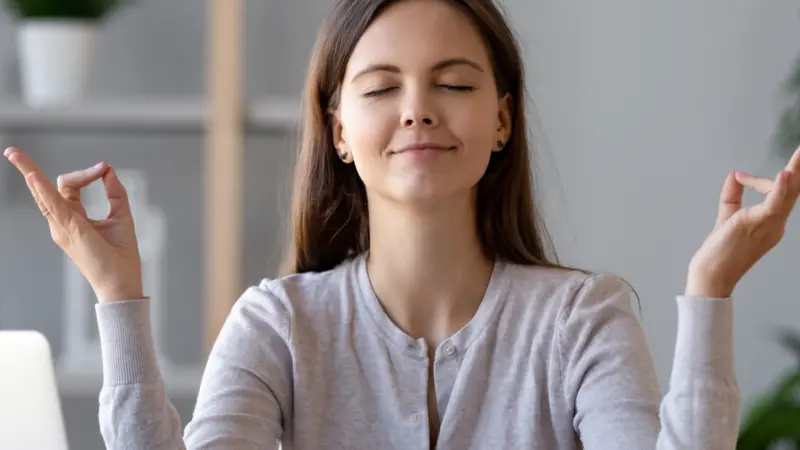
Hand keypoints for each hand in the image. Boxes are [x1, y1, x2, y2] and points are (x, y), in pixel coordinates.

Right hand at [3, 147, 143, 301]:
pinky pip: (53, 205)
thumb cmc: (120, 256)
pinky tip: (32, 175)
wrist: (121, 283)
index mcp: (72, 219)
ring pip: (43, 194)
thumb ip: (115, 193)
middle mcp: (61, 223)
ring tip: (14, 153)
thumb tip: (108, 170)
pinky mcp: (70, 230)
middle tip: (43, 157)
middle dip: (40, 169)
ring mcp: (62, 227)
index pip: (68, 186)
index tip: (104, 169)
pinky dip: (43, 189)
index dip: (86, 173)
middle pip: (49, 188)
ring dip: (29, 171)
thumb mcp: (121, 216)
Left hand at [686, 147, 799, 297]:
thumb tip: (734, 175)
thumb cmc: (720, 251)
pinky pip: (773, 204)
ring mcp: (769, 224)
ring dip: (796, 171)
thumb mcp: (727, 217)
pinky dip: (779, 189)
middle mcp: (775, 224)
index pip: (778, 194)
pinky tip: (784, 175)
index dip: (760, 181)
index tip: (739, 177)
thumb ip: (732, 196)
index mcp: (772, 222)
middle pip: (793, 191)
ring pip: (788, 193)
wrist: (712, 274)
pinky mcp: (756, 224)